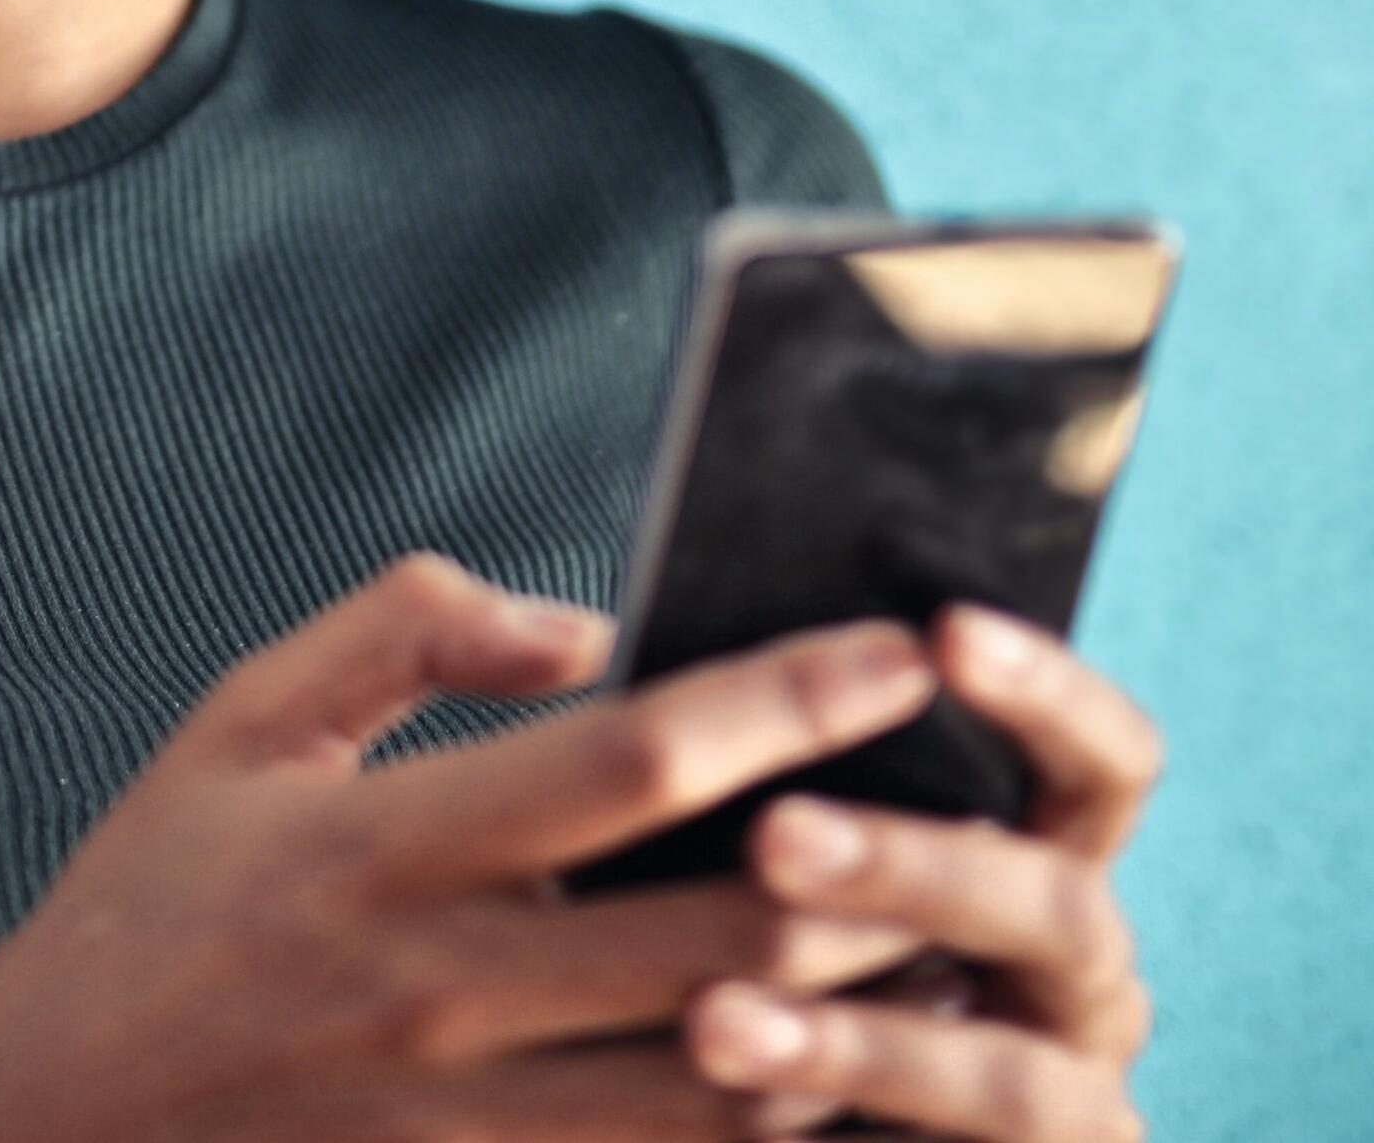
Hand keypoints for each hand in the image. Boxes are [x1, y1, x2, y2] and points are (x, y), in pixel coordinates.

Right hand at [0, 554, 953, 1142]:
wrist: (41, 1127)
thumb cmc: (146, 901)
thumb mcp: (237, 719)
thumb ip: (398, 632)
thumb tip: (577, 622)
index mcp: (380, 846)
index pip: (622, 760)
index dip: (774, 701)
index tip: (888, 648)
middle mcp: (443, 992)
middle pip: (715, 939)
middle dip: (871, 871)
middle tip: (987, 804)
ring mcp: (468, 1123)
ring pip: (729, 1089)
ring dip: (862, 1021)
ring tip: (969, 946)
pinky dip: (776, 1132)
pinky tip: (853, 1083)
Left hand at [684, 605, 1160, 1142]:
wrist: (709, 1111)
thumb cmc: (755, 948)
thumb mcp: (771, 848)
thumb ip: (761, 761)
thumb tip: (620, 641)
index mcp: (1038, 856)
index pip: (1101, 761)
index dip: (1047, 694)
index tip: (943, 631)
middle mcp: (1077, 979)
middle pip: (1052, 903)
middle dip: (911, 866)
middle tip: (770, 837)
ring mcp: (1073, 1105)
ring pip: (1003, 1072)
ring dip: (856, 1044)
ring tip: (708, 1022)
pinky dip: (857, 1140)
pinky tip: (745, 1113)